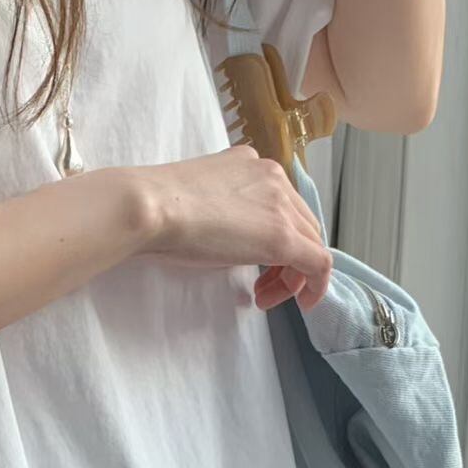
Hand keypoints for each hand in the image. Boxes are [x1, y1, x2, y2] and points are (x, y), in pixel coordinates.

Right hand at [137, 143, 333, 309]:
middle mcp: (273, 177)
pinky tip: (302, 304)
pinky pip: (319, 263)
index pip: (280, 204)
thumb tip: (225, 239)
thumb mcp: (197, 200)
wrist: (147, 207)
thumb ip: (222, 211)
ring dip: (293, 276)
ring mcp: (281, 205)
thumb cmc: (155, 209)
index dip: (274, 239)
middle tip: (259, 287)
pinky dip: (316, 286)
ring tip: (264, 297)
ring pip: (311, 243)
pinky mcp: (283, 236)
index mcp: (250, 164)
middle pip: (301, 224)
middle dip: (287, 260)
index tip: (254, 263)